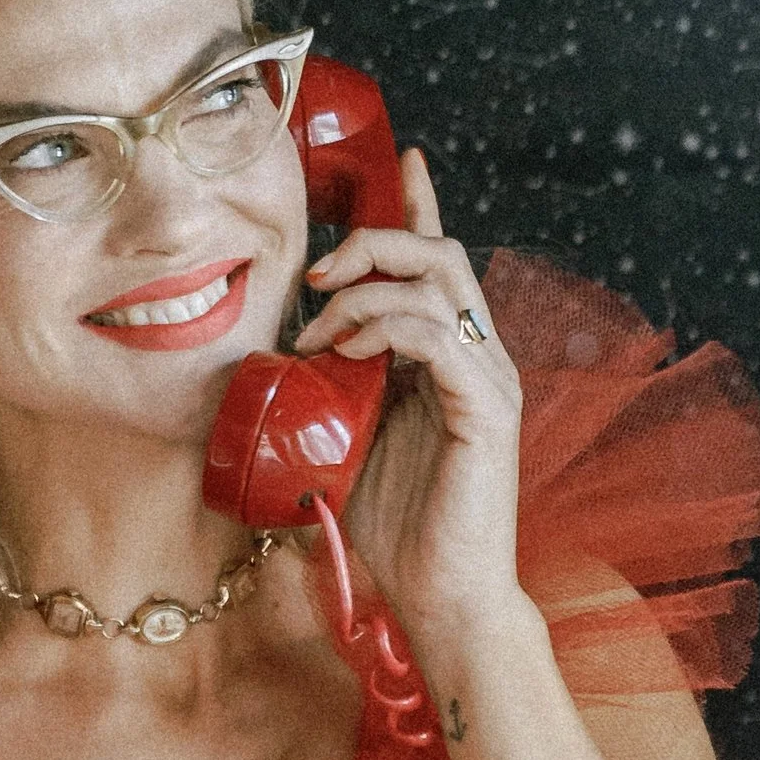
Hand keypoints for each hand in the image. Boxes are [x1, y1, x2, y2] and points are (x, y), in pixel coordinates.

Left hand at [294, 151, 531, 661]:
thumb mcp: (344, 441)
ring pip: (441, 281)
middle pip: (440, 252)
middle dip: (374, 241)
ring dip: (368, 288)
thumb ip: (326, 392)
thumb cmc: (398, 530)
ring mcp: (489, 378)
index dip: (419, 204)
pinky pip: (441, 335)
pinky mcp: (488, 408)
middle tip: (316, 272)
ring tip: (321, 324)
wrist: (444, 601)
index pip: (438, 262)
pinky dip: (389, 327)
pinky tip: (350, 350)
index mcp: (449, 356)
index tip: (401, 158)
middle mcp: (478, 355)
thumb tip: (270, 358)